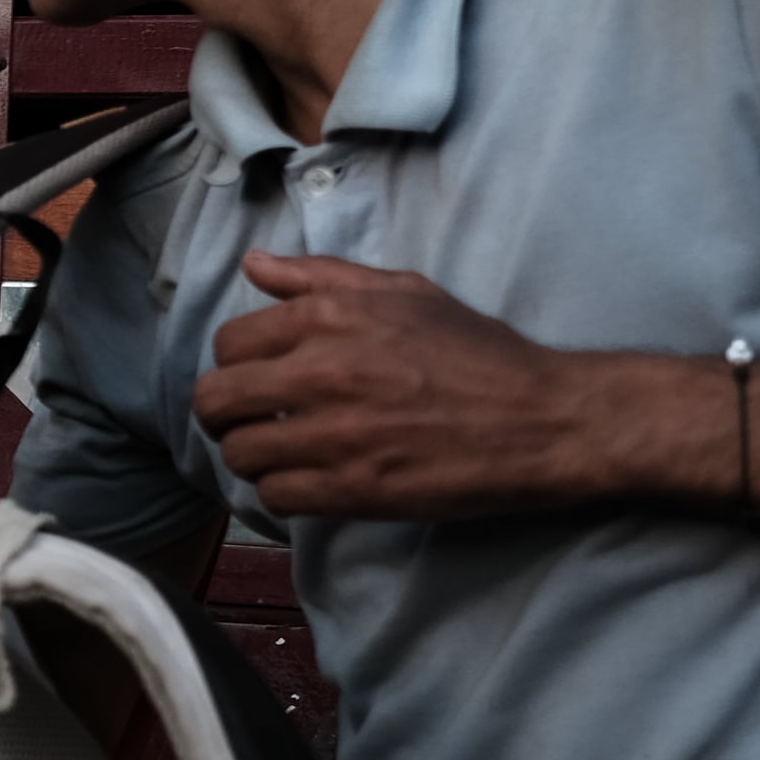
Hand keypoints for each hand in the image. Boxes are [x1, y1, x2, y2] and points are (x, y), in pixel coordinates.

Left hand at [192, 253, 602, 518]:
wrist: (543, 418)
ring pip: (240, 453)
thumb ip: (321, 276)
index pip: (229, 344)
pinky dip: (283, 492)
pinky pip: (275, 496)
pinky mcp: (355, 488)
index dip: (239, 365)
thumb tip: (254, 264)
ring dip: (254, 457)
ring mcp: (336, 433)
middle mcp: (322, 371)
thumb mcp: (405, 292)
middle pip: (217, 400)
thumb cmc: (476, 352)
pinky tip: (309, 481)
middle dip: (226, 413)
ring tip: (284, 453)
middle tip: (254, 421)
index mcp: (330, 316)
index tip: (262, 379)